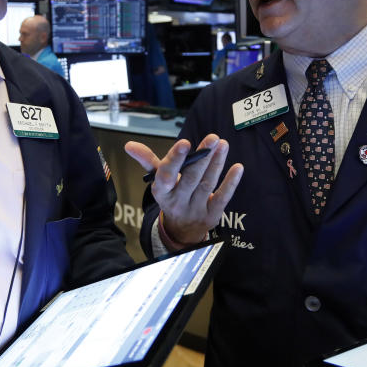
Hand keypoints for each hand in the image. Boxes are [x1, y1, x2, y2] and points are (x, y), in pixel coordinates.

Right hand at [125, 134, 242, 245]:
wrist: (181, 230)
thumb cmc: (171, 195)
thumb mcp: (158, 180)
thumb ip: (147, 160)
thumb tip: (129, 145)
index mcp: (162, 191)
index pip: (166, 174)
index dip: (175, 159)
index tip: (184, 143)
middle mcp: (178, 200)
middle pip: (190, 178)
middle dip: (202, 157)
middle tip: (213, 137)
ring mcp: (195, 208)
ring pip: (207, 184)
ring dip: (216, 163)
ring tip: (223, 144)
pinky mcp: (211, 214)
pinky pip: (222, 197)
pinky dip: (230, 183)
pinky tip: (237, 167)